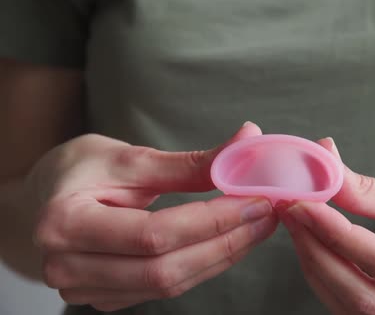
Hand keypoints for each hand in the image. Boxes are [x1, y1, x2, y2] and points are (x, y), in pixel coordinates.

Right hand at [29, 123, 277, 310]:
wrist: (45, 198)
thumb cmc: (81, 170)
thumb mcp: (129, 159)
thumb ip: (189, 163)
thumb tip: (248, 140)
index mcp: (65, 223)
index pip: (154, 234)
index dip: (211, 220)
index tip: (255, 200)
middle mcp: (68, 266)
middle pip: (164, 269)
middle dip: (225, 243)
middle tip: (265, 216)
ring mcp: (85, 290)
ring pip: (168, 284)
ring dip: (220, 257)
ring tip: (255, 228)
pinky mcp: (105, 297)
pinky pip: (163, 288)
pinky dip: (201, 266)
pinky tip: (227, 243)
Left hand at [277, 138, 374, 314]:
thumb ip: (370, 191)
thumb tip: (320, 171)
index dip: (338, 233)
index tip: (304, 203)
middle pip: (365, 297)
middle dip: (319, 252)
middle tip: (292, 212)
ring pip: (353, 307)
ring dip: (317, 264)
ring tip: (297, 224)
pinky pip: (354, 306)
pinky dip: (328, 276)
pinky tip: (313, 245)